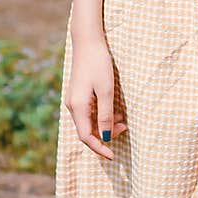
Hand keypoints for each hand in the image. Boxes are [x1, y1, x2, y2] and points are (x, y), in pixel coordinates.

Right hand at [65, 33, 127, 159]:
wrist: (88, 41)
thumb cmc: (98, 64)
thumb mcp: (106, 90)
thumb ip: (106, 115)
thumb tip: (105, 137)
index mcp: (77, 106)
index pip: (86, 137)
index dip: (99, 149)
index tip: (113, 157)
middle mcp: (72, 105)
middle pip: (87, 130)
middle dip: (106, 135)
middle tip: (125, 128)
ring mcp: (74, 99)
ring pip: (89, 121)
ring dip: (105, 124)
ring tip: (123, 118)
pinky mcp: (79, 94)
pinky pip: (89, 112)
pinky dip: (102, 114)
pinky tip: (115, 109)